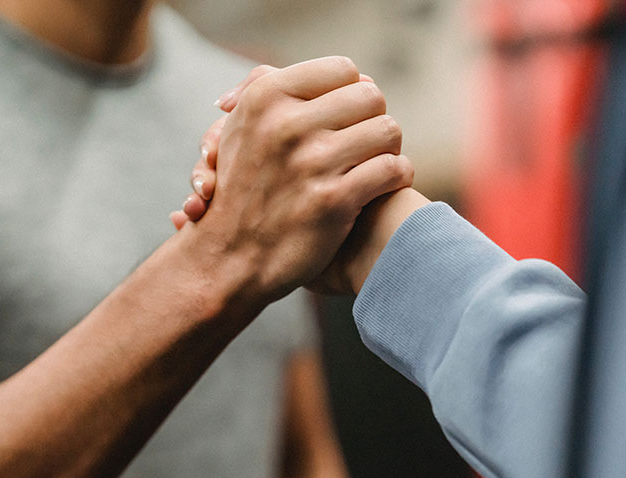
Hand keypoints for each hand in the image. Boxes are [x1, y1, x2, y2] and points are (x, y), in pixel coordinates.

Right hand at [175, 57, 413, 300]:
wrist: (228, 259)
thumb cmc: (241, 192)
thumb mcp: (240, 129)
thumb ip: (277, 91)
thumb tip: (346, 76)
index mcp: (264, 98)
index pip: (342, 70)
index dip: (351, 94)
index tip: (346, 119)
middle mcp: (286, 124)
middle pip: (371, 96)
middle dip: (372, 120)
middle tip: (364, 143)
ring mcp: (310, 162)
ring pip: (387, 130)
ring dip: (388, 149)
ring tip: (375, 164)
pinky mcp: (332, 200)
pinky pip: (393, 169)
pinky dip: (397, 177)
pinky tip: (383, 186)